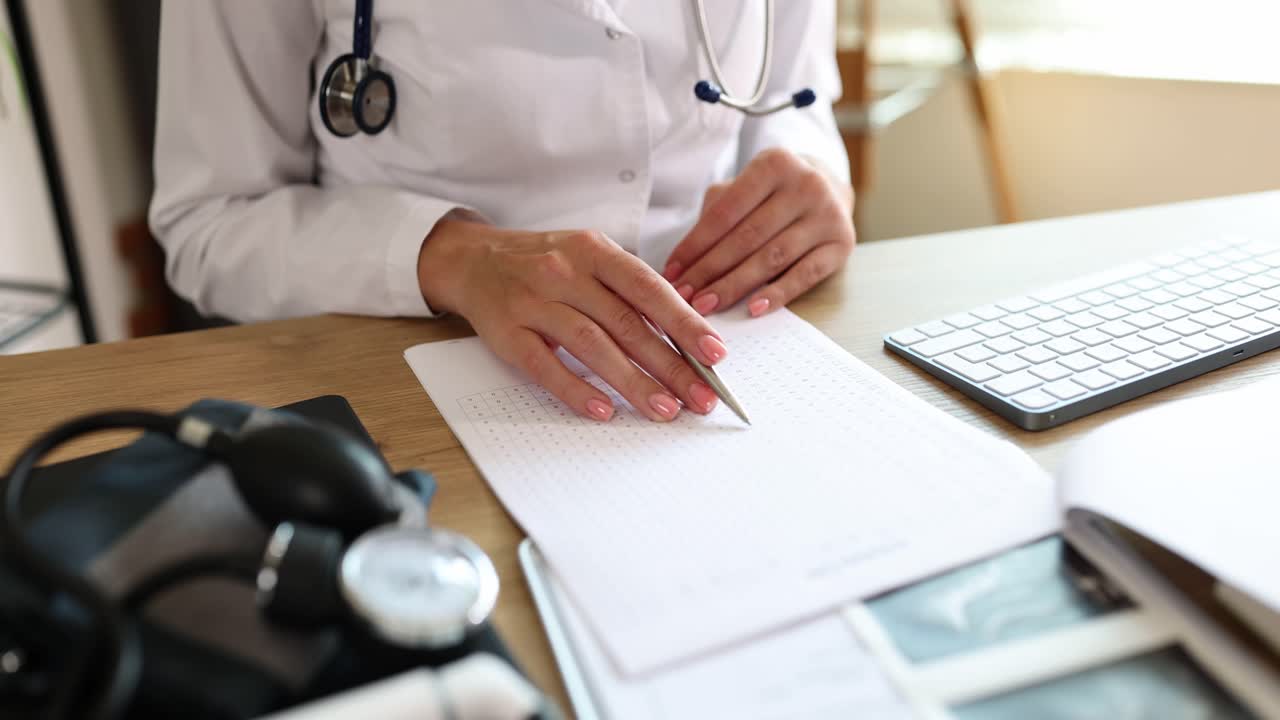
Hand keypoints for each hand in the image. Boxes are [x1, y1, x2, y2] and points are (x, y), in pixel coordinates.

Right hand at [417, 218, 726, 421]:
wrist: (474, 260)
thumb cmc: (546, 264)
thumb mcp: (590, 258)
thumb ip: (630, 290)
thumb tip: (685, 336)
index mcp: (595, 251)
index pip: (649, 289)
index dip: (685, 323)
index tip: (715, 355)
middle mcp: (565, 272)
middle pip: (626, 323)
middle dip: (670, 365)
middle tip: (701, 397)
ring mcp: (533, 302)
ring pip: (591, 344)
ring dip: (632, 381)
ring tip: (665, 409)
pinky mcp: (506, 332)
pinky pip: (544, 365)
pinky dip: (575, 389)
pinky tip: (602, 410)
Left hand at [663, 148, 855, 317]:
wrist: (830, 186)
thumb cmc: (772, 192)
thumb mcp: (744, 187)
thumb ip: (716, 214)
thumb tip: (684, 264)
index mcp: (774, 163)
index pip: (726, 212)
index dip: (695, 245)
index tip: (672, 272)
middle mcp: (806, 185)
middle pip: (747, 237)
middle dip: (710, 271)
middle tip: (684, 297)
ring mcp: (828, 215)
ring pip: (772, 258)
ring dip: (735, 286)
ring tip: (707, 306)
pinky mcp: (842, 245)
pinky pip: (804, 275)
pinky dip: (777, 294)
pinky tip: (752, 309)